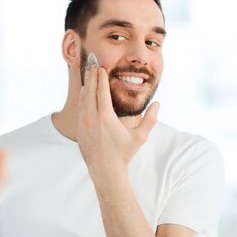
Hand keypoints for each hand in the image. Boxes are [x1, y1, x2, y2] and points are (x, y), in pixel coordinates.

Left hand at [76, 65, 158, 179]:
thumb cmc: (124, 153)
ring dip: (86, 86)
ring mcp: (83, 124)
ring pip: (82, 99)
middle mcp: (91, 118)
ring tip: (89, 76)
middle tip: (93, 65)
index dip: (101, 78)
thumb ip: (150, 119)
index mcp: (105, 117)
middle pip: (89, 91)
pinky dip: (82, 98)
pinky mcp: (79, 129)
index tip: (102, 68)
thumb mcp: (140, 137)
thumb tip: (158, 104)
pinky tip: (85, 93)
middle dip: (91, 77)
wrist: (105, 171)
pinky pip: (79, 109)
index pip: (101, 91)